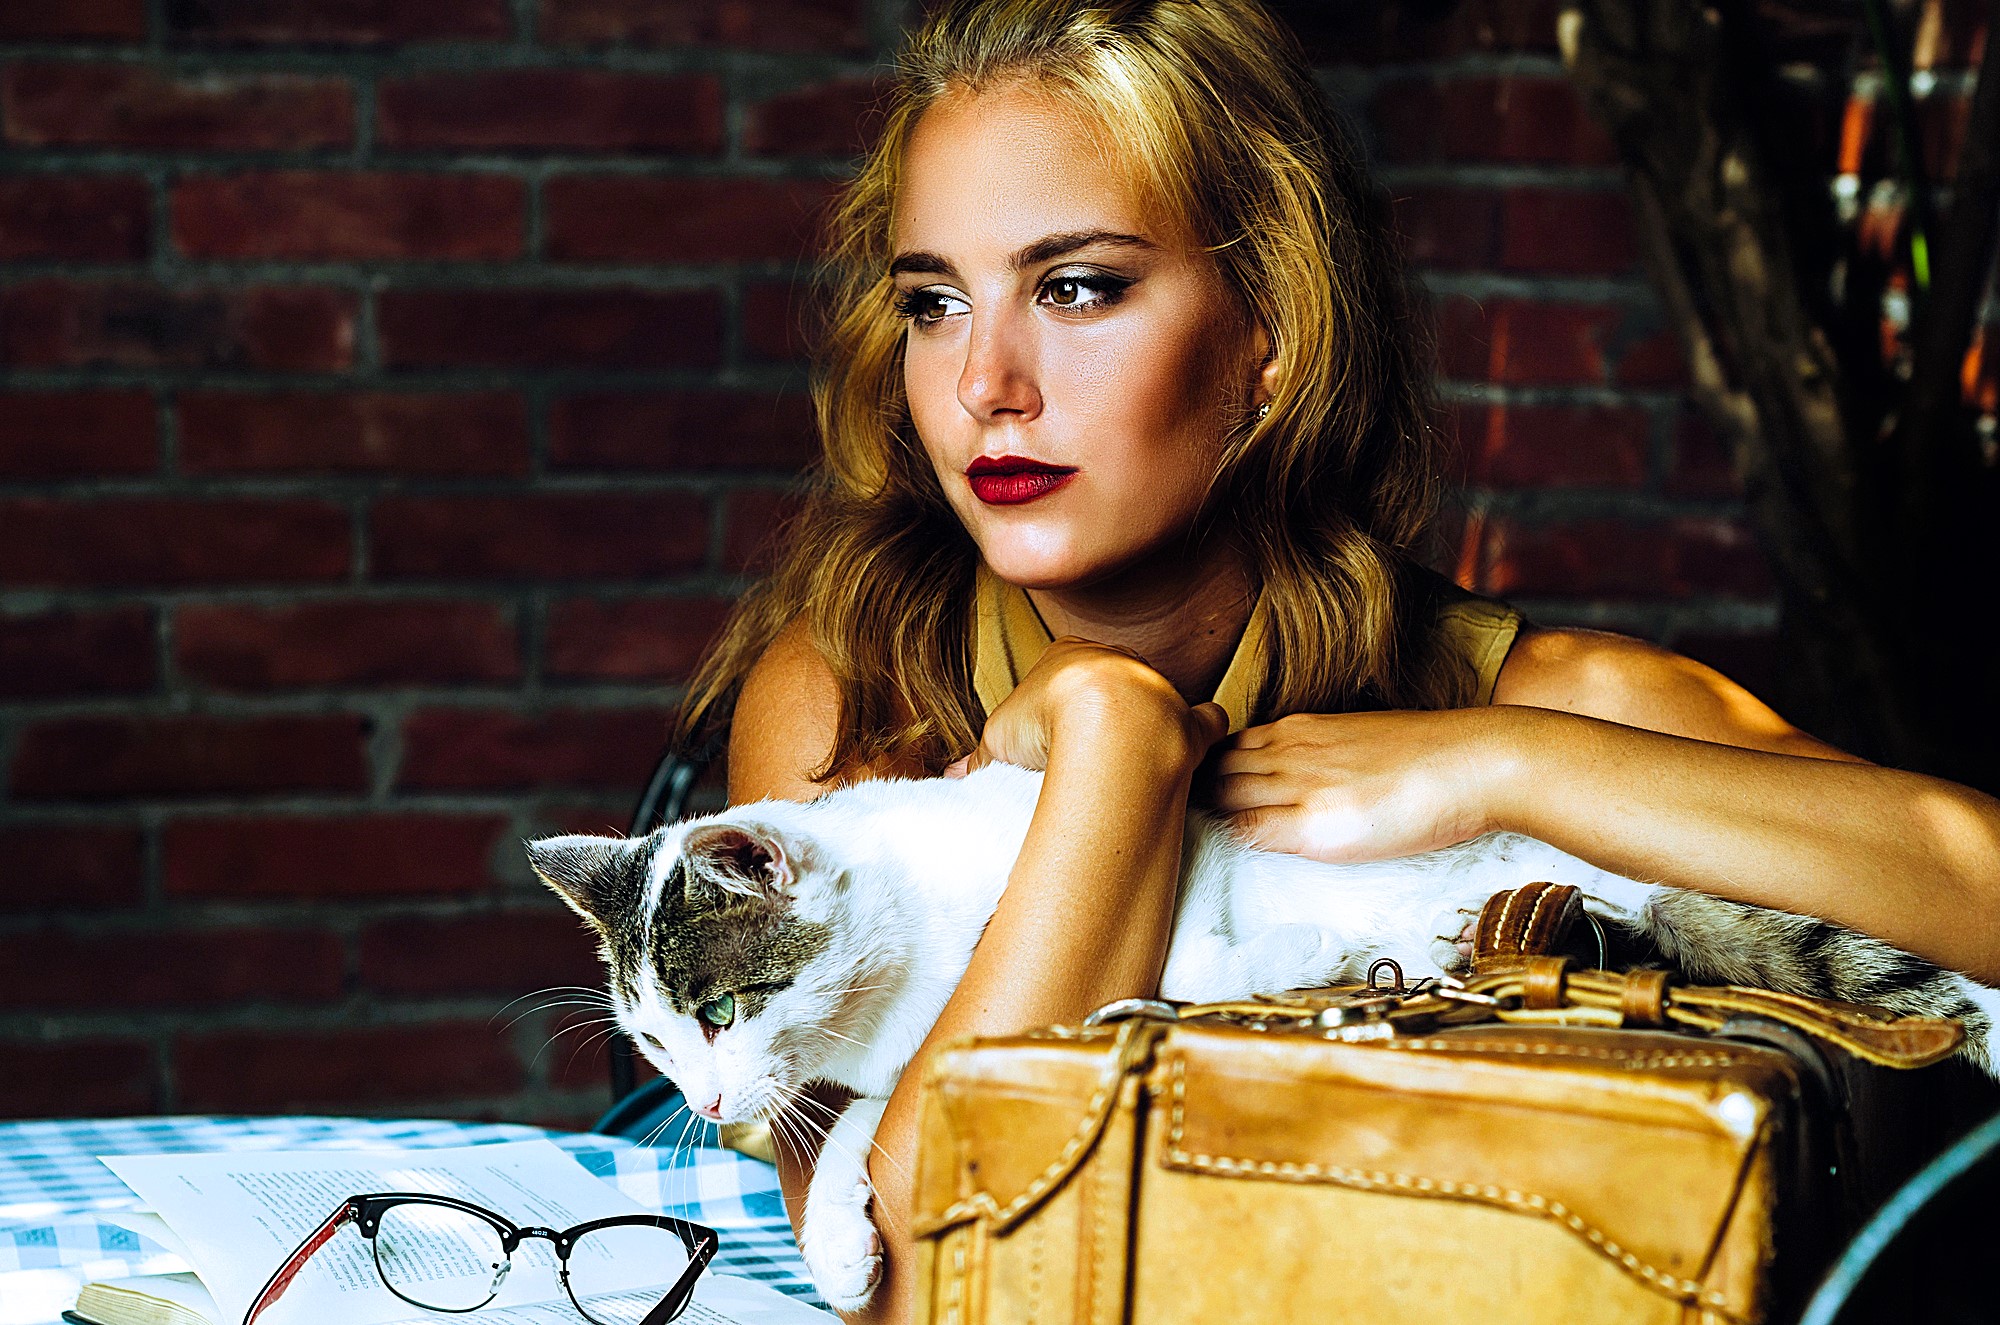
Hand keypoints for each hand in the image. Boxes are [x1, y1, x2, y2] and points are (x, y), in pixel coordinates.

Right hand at [947, 637, 1227, 776]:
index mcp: (1068, 654)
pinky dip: (1200, 732)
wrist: (1108, 728)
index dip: (1051, 697)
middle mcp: (1118, 660)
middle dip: (1101, 706)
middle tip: (1083, 748)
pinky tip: (1186, 753)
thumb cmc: (1046, 723)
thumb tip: (955, 775)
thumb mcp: (998, 739)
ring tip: (1128, 754)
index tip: (1044, 728)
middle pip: (1110, 676)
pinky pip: (1206, 719)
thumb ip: (982, 756)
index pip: (1060, 664)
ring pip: (1155, 693)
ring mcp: (1158, 688)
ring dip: (1147, 718)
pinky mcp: (1190, 722)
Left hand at [1208, 708, 1515, 861]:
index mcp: (1298, 729)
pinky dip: (1230, 837)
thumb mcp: (1358, 740)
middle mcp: (1290, 751)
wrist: (1477, 762)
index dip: (1199, 769)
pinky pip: (1250, 830)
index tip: (1189, 792)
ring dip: (1199, 813)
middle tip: (1167, 816)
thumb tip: (1294, 782)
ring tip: (1178, 838)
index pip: (1222, 746)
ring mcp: (1300, 785)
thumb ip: (1317, 757)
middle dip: (1186, 789)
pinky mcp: (1317, 824)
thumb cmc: (1431, 757)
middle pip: (1209, 767)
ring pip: (1220, 794)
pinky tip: (1224, 849)